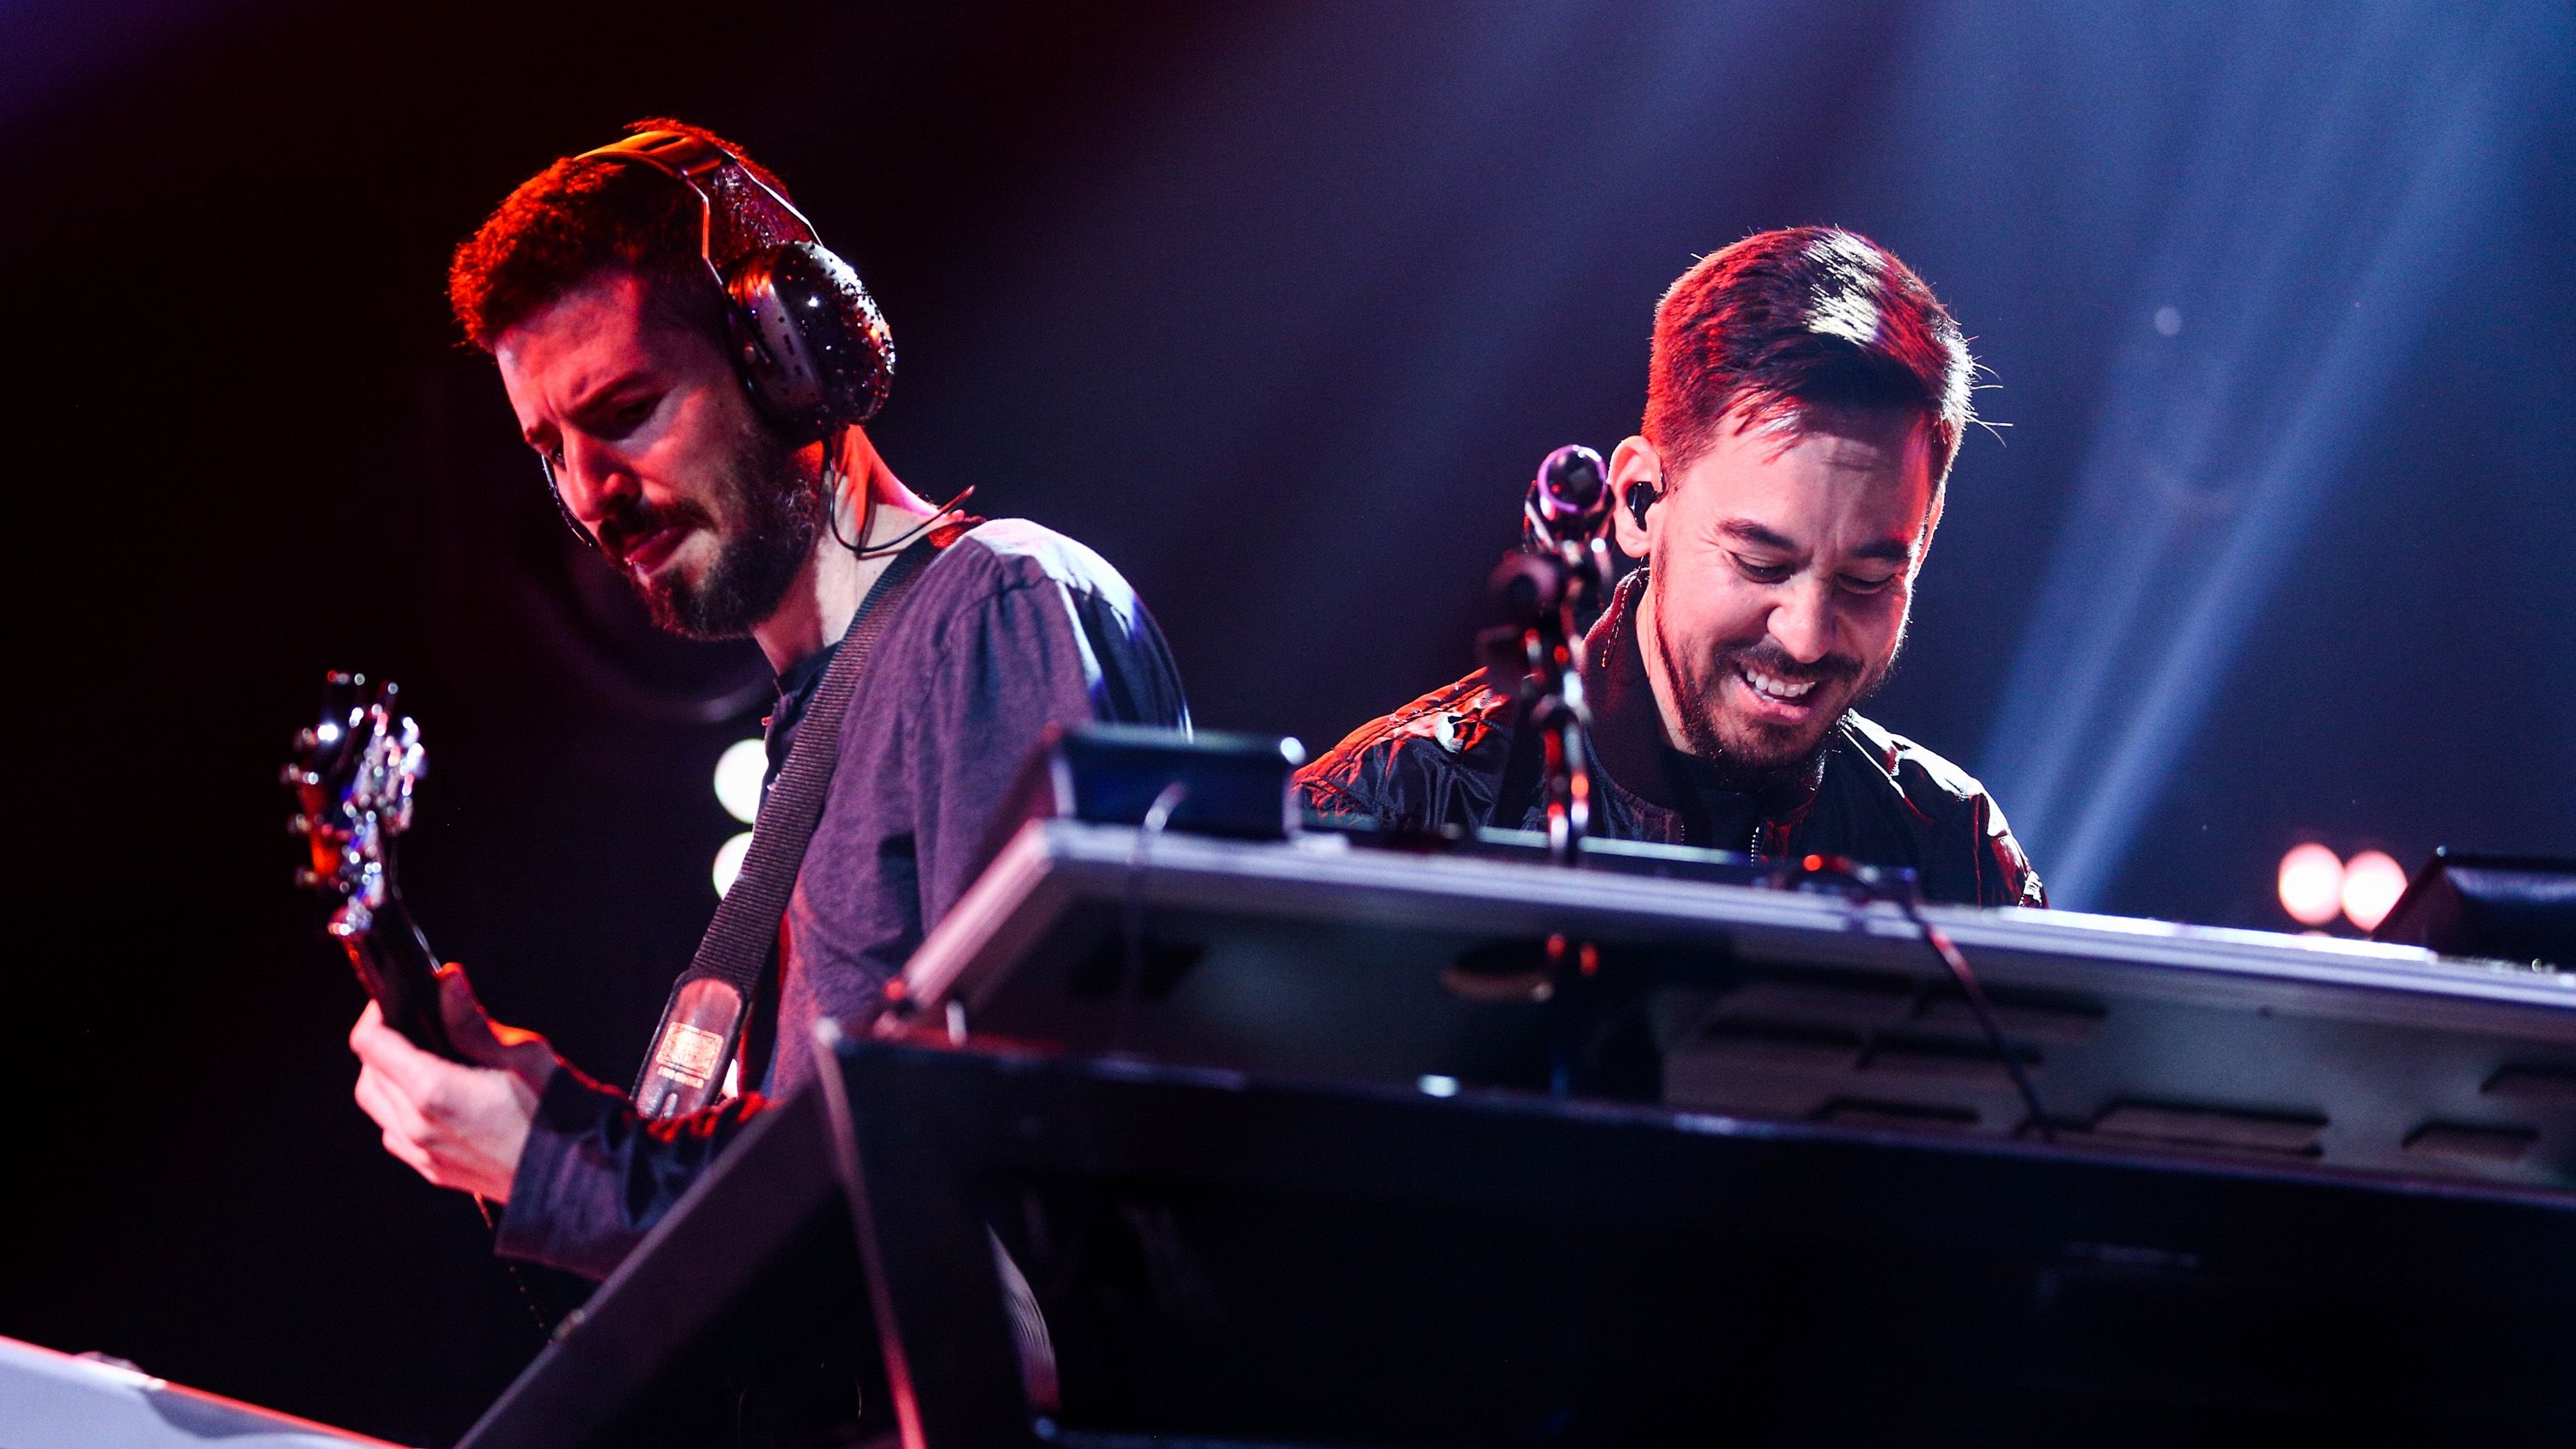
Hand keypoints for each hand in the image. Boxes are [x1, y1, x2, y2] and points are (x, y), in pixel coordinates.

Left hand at [349, 965, 560, 1201]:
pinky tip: (430, 1100)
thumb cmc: (557, 1111)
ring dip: (385, 1079)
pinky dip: (398, 1111)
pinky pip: (395, 1135)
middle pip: (368, 1075)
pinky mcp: (435, 1171)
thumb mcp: (522, 1052)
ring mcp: (423, 1153)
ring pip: (377, 1106)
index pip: (371, 1045)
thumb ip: (471, 1019)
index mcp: (434, 1090)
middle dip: (380, 1045)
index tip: (394, 1001)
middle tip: (410, 1026)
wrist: (579, 1172)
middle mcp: (418, 1125)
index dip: (375, 1015)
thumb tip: (445, 979)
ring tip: (419, 1061)